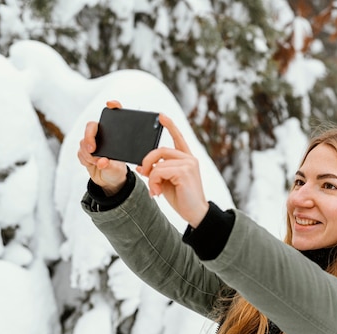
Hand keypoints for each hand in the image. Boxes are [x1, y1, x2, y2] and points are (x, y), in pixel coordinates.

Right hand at [77, 100, 127, 195]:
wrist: (110, 180)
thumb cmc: (117, 170)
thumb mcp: (118, 169)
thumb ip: (110, 165)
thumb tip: (102, 161)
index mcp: (115, 134)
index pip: (114, 116)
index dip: (113, 106)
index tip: (110, 104)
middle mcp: (103, 135)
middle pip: (91, 127)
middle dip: (89, 137)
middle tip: (93, 149)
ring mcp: (92, 142)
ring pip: (83, 142)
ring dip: (88, 154)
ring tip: (98, 163)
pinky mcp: (84, 150)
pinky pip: (80, 153)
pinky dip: (85, 160)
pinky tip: (92, 164)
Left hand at [137, 113, 208, 227]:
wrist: (195, 214)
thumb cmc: (183, 199)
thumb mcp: (166, 182)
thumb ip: (157, 172)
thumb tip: (141, 167)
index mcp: (186, 159)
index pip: (178, 138)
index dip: (170, 126)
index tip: (161, 116)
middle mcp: (189, 159)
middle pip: (161, 150)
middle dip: (147, 161)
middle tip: (145, 174)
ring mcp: (188, 164)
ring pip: (158, 162)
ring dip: (151, 177)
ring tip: (154, 189)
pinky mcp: (184, 172)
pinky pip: (159, 171)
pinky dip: (154, 182)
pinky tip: (157, 192)